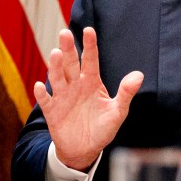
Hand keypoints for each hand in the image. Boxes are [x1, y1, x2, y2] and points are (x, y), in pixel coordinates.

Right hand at [33, 27, 143, 170]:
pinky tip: (41, 85)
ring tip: (55, 54)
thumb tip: (139, 75)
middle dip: (68, 49)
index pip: (91, 60)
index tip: (89, 30)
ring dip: (55, 67)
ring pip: (58, 78)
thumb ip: (126, 93)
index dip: (90, 45)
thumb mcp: (118, 111)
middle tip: (65, 33)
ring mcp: (63, 97)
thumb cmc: (102, 128)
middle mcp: (76, 85)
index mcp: (92, 82)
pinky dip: (43, 94)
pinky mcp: (53, 112)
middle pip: (71, 64)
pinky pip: (46, 101)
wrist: (85, 150)